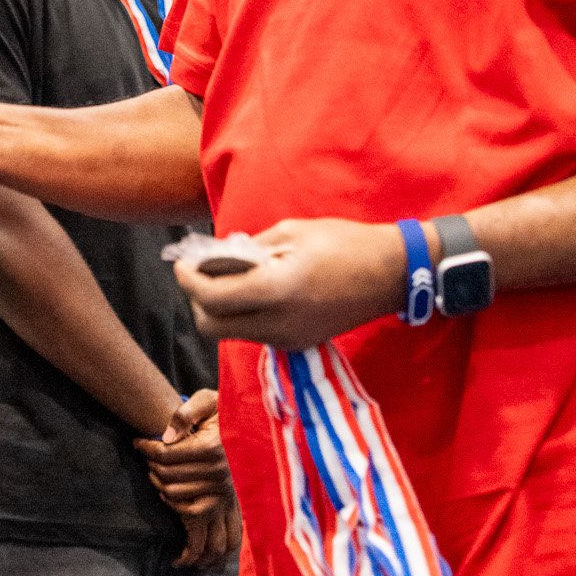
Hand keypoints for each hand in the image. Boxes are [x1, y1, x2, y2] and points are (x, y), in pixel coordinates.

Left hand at [134, 390, 239, 567]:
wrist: (249, 428)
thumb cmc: (222, 411)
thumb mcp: (207, 401)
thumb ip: (186, 413)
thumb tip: (166, 437)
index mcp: (211, 446)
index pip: (165, 453)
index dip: (146, 447)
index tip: (138, 442)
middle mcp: (217, 470)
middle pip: (166, 473)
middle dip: (150, 462)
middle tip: (146, 453)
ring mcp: (220, 487)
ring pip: (173, 492)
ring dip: (157, 481)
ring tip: (155, 467)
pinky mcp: (221, 499)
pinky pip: (189, 510)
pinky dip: (173, 502)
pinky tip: (167, 487)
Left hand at [173, 218, 407, 350]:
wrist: (392, 274)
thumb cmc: (344, 243)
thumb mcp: (292, 232)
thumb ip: (249, 249)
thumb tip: (218, 258)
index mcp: (277, 291)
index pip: (212, 299)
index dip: (188, 281)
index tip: (182, 264)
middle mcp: (280, 323)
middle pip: (212, 327)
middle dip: (198, 301)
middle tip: (200, 275)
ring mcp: (290, 338)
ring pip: (232, 333)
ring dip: (220, 309)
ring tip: (228, 278)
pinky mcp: (299, 343)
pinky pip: (255, 334)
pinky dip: (243, 315)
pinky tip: (254, 291)